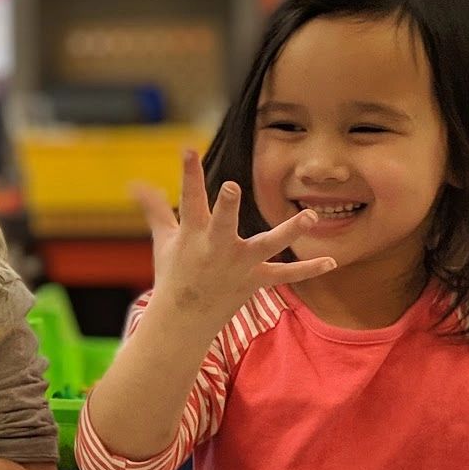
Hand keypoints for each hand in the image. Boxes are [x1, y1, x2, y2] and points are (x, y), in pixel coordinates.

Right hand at [132, 150, 336, 331]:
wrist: (183, 319)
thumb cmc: (174, 274)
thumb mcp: (163, 240)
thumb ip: (155, 209)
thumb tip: (135, 184)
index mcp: (192, 235)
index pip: (189, 199)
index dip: (188, 174)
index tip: (187, 150)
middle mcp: (215, 248)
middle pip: (222, 224)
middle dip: (225, 207)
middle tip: (230, 188)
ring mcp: (238, 265)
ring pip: (267, 245)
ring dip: (289, 231)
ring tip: (310, 215)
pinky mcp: (255, 281)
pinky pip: (285, 275)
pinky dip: (309, 270)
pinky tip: (333, 260)